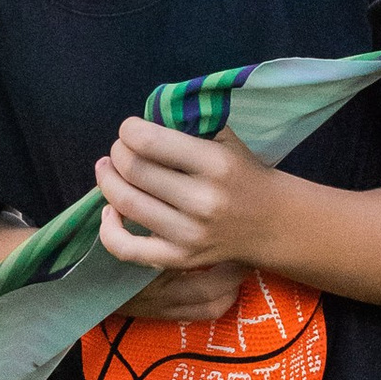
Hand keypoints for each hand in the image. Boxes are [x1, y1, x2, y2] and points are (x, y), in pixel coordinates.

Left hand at [93, 119, 274, 288]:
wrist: (272, 223)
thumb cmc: (242, 174)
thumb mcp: (224, 139)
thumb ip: (186, 124)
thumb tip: (140, 121)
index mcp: (215, 163)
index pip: (148, 141)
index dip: (128, 130)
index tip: (130, 129)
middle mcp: (202, 201)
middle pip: (132, 170)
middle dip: (117, 153)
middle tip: (120, 150)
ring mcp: (189, 234)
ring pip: (126, 204)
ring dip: (108, 182)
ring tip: (108, 169)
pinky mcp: (180, 258)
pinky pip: (126, 248)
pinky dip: (108, 229)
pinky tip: (110, 211)